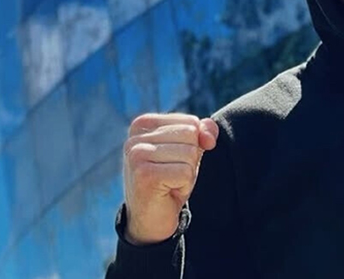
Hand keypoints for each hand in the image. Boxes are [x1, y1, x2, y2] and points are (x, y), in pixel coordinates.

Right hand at [122, 113, 219, 244]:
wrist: (151, 220)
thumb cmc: (170, 181)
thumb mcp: (188, 151)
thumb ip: (202, 133)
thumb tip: (209, 137)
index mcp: (143, 125)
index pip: (191, 122)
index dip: (193, 145)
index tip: (173, 162)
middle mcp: (135, 138)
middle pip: (191, 135)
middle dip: (190, 159)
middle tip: (172, 175)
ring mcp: (137, 156)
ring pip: (190, 154)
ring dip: (187, 173)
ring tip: (169, 183)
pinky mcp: (145, 175)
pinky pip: (186, 172)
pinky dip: (184, 185)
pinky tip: (167, 192)